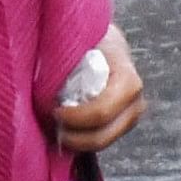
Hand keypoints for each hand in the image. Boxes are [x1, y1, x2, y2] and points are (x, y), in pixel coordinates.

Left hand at [53, 28, 142, 153]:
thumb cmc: (87, 39)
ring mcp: (132, 115)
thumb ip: (65, 62)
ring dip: (77, 140)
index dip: (74, 118)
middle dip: (73, 136)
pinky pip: (102, 139)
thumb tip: (44, 87)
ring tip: (57, 127)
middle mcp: (136, 101)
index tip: (53, 110)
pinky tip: (67, 128)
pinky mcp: (124, 124)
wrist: (104, 40)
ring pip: (103, 142)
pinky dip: (82, 139)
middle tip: (52, 125)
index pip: (101, 112)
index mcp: (127, 79)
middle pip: (103, 135)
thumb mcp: (78, 43)